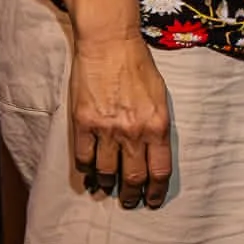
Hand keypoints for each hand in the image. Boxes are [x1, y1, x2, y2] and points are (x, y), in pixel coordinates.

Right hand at [69, 33, 171, 208]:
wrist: (109, 42)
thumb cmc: (137, 64)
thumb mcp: (160, 96)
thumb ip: (157, 125)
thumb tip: (153, 150)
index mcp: (157, 126)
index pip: (159, 172)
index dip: (156, 191)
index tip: (152, 200)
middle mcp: (133, 132)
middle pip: (133, 178)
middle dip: (131, 195)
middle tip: (129, 201)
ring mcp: (107, 129)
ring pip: (106, 172)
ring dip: (107, 185)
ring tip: (107, 189)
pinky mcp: (84, 123)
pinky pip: (84, 158)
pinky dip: (87, 170)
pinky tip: (89, 174)